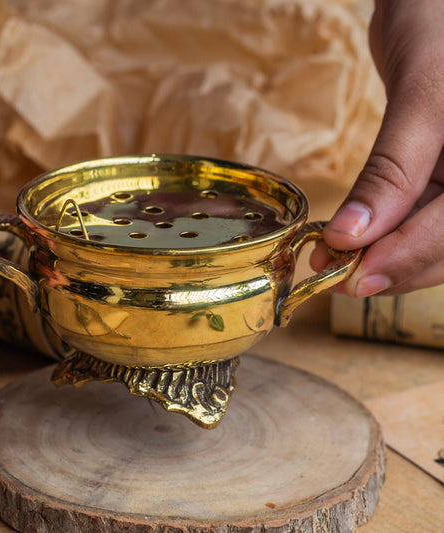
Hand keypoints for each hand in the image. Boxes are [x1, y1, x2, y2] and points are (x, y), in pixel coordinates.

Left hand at [311, 0, 443, 296]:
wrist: (438, 3)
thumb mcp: (425, 93)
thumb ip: (393, 168)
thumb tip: (352, 236)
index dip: (405, 258)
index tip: (351, 277)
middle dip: (389, 266)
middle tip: (334, 276)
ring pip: (434, 243)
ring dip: (383, 259)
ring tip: (332, 262)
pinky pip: (422, 221)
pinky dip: (385, 237)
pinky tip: (352, 242)